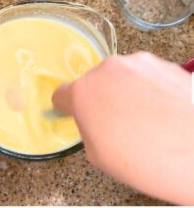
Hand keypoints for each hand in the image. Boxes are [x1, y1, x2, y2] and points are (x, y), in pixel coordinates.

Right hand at [53, 52, 193, 203]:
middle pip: (92, 84)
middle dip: (99, 99)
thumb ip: (86, 128)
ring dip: (123, 91)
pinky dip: (146, 87)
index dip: (65, 105)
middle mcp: (106, 70)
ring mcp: (136, 63)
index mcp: (83, 93)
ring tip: (145, 115)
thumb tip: (92, 118)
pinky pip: (143, 74)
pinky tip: (160, 107)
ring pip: (119, 77)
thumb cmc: (146, 160)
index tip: (72, 112)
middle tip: (118, 121)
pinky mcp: (162, 62)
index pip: (61, 94)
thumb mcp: (97, 155)